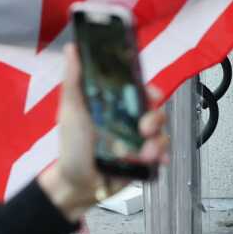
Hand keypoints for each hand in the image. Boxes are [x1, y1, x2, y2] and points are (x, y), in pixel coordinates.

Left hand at [38, 45, 167, 222]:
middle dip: (155, 118)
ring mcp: (138, 141)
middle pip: (155, 110)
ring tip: (144, 153)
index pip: (139, 90)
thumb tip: (72, 48)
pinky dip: (161, 156)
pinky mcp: (143, 160)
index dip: (149, 90)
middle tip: (144, 129)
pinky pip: (161, 153)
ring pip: (161, 132)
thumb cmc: (71, 146)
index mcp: (115, 105)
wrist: (75, 185)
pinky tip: (155, 160)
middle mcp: (129, 121)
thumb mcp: (70, 109)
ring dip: (157, 141)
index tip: (152, 95)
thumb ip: (73, 79)